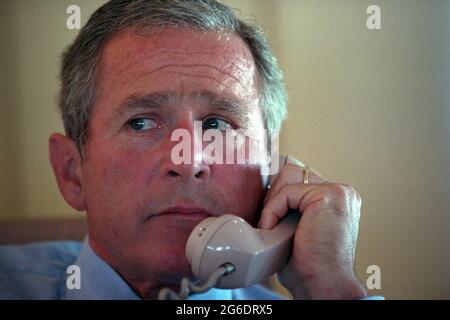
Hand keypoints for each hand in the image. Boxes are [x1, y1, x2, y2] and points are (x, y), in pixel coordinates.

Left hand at [259, 157, 366, 299]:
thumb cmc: (309, 264)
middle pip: (292, 172)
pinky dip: (273, 211)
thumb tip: (266, 191)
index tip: (267, 215)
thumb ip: (292, 206)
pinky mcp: (329, 196)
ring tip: (272, 227)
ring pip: (288, 176)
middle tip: (269, 223)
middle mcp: (341, 191)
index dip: (276, 194)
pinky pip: (286, 193)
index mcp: (336, 198)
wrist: (323, 285)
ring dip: (273, 203)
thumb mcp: (298, 227)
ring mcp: (338, 191)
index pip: (297, 177)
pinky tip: (273, 230)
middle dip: (273, 195)